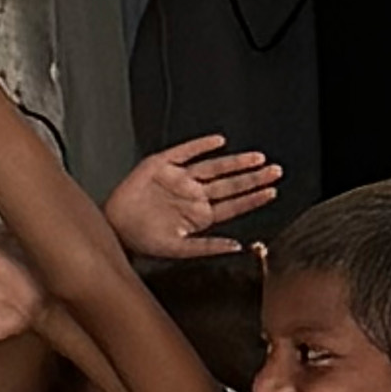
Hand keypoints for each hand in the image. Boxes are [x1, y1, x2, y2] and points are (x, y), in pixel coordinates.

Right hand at [105, 134, 283, 260]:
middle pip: (230, 184)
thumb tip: (237, 247)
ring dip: (235, 162)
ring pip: (213, 167)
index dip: (253, 198)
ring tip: (257, 158)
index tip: (272, 191)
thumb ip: (207, 247)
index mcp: (201, 215)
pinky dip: (200, 146)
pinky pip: (185, 152)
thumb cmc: (143, 240)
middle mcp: (194, 195)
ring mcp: (180, 179)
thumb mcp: (178, 250)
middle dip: (253, 178)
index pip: (234, 205)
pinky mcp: (162, 165)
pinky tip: (218, 142)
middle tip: (276, 171)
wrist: (114, 228)